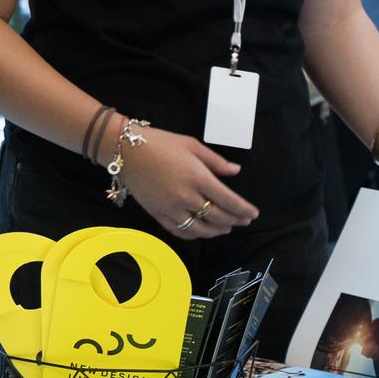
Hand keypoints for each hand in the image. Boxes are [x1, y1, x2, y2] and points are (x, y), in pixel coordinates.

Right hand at [118, 129, 258, 238]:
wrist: (125, 150)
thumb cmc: (160, 143)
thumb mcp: (192, 145)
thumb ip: (216, 161)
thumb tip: (235, 171)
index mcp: (198, 177)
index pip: (228, 200)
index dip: (244, 209)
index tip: (253, 214)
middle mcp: (186, 196)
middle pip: (217, 216)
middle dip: (235, 220)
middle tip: (244, 221)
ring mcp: (170, 208)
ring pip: (200, 229)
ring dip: (216, 231)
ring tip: (226, 228)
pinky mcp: (157, 214)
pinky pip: (179, 231)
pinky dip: (193, 235)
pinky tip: (201, 232)